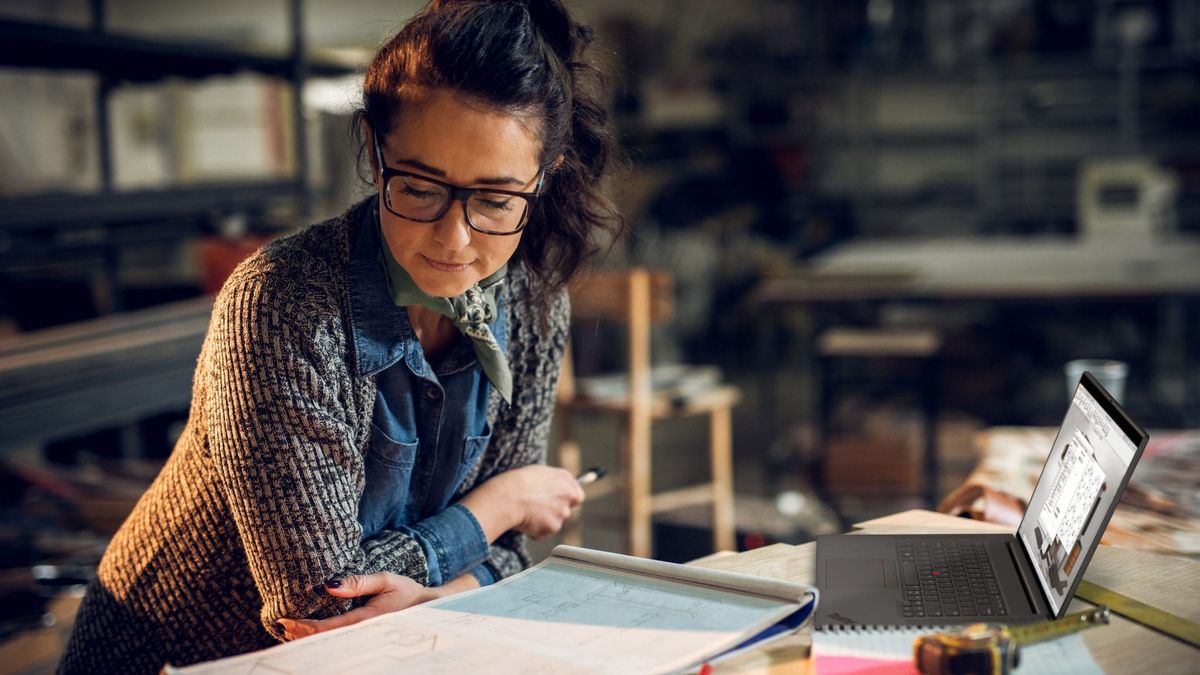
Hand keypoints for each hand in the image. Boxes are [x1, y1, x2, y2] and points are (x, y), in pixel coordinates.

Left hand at [277, 572, 431, 638]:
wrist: (428, 609)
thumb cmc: (407, 592)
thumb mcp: (386, 580)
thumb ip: (358, 582)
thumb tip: (328, 586)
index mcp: (364, 620)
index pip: (326, 628)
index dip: (303, 626)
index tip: (285, 620)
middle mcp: (362, 633)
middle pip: (324, 639)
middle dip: (301, 634)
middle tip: (282, 625)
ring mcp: (363, 637)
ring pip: (330, 642)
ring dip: (309, 637)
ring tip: (290, 630)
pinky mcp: (364, 636)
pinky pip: (338, 639)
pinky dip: (322, 637)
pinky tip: (311, 633)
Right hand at [461, 465, 584, 540]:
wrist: (509, 497)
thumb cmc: (518, 482)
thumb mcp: (538, 473)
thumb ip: (552, 483)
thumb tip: (553, 489)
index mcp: (565, 479)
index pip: (577, 495)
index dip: (567, 500)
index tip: (558, 503)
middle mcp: (568, 496)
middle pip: (565, 510)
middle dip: (553, 512)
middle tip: (536, 509)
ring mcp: (562, 513)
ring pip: (554, 522)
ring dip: (543, 521)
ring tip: (525, 512)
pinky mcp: (552, 527)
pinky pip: (543, 532)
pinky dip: (534, 530)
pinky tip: (524, 520)